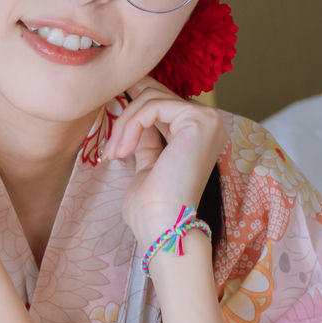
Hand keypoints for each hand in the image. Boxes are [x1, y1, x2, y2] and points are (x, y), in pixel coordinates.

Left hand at [105, 79, 227, 254]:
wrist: (163, 226)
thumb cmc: (153, 205)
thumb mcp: (147, 161)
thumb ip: (146, 135)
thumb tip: (132, 108)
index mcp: (200, 133)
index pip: (164, 102)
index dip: (136, 100)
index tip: (113, 105)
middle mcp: (210, 123)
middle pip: (157, 96)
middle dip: (126, 117)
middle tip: (111, 148)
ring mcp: (208, 119)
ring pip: (152, 99)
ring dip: (125, 125)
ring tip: (114, 154)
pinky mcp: (198, 120)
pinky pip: (153, 107)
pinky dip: (131, 126)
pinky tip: (123, 151)